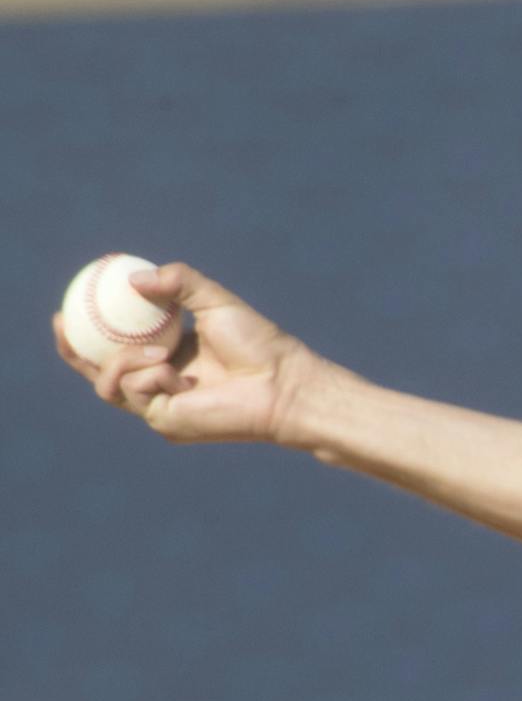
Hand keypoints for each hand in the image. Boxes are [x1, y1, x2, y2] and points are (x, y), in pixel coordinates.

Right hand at [53, 261, 325, 444]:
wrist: (281, 383)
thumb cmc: (259, 345)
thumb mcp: (214, 302)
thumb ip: (179, 283)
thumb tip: (134, 278)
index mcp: (170, 356)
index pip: (119, 345)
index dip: (90, 328)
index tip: (71, 303)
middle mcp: (161, 383)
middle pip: (98, 372)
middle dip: (72, 351)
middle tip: (61, 322)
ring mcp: (160, 406)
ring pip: (108, 383)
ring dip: (123, 361)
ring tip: (159, 352)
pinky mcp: (163, 422)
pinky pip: (132, 393)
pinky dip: (148, 377)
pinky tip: (176, 373)